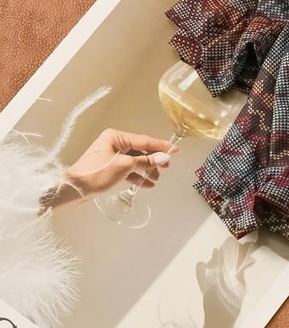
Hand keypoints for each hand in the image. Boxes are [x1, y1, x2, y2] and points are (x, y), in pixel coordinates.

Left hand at [42, 129, 180, 208]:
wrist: (72, 190)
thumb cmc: (97, 174)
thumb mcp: (124, 166)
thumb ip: (146, 162)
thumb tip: (165, 157)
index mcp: (116, 136)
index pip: (144, 140)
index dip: (161, 146)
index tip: (177, 150)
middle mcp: (114, 143)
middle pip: (140, 150)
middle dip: (154, 160)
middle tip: (167, 167)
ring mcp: (111, 156)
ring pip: (135, 161)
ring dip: (146, 170)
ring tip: (157, 179)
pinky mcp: (109, 168)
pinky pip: (128, 169)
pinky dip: (137, 176)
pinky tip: (147, 185)